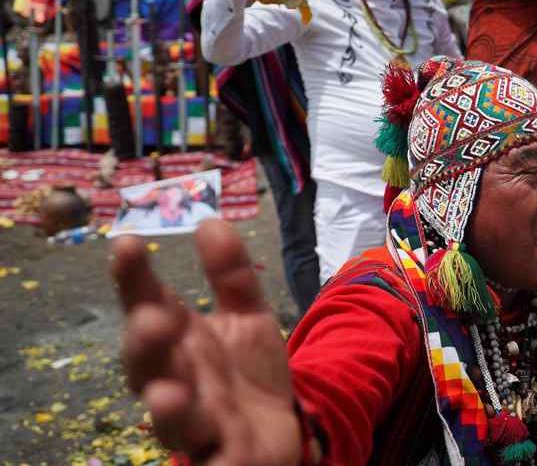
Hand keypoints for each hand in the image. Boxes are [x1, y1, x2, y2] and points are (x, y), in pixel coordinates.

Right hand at [112, 220, 301, 464]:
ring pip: (171, 420)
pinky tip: (213, 445)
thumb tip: (210, 220)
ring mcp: (196, 423)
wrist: (282, 432)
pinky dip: (210, 457)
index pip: (146, 306)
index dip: (133, 281)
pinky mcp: (221, 457)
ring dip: (166, 406)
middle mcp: (175, 381)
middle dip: (145, 344)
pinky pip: (211, 460)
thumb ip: (231, 275)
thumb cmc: (248, 375)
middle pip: (148, 366)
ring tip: (167, 392)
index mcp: (177, 343)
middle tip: (153, 320)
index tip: (127, 244)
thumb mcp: (248, 318)